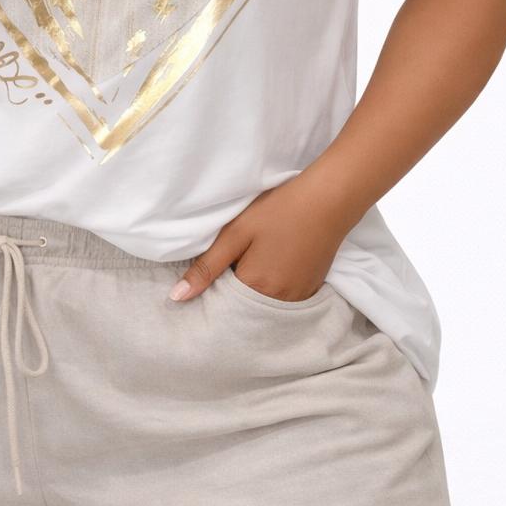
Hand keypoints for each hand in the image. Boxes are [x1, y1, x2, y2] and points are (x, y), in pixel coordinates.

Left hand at [169, 176, 346, 301]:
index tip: (215, 267)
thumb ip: (207, 267)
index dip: (214, 287)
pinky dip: (274, 286)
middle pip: (245, 306)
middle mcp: (279, 300)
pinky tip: (274, 262)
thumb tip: (177, 298)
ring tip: (255, 258)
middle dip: (234, 290)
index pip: (223, 303)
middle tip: (235, 258)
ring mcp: (299, 296)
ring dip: (255, 289)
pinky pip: (284, 297)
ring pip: (265, 303)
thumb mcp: (236, 233)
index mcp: (255, 288)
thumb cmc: (279, 210)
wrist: (329, 199)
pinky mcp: (313, 288)